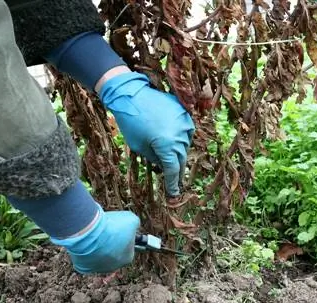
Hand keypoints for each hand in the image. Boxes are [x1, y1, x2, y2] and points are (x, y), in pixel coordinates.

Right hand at [50, 205, 139, 273]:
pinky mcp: (84, 266)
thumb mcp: (131, 219)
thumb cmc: (112, 227)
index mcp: (128, 258)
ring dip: (99, 245)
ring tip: (96, 233)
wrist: (89, 233)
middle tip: (107, 229)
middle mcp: (114, 266)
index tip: (120, 227)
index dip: (126, 235)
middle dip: (112, 241)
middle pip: (114, 252)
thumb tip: (134, 225)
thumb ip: (135, 224)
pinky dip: (86, 249)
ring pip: (99, 255)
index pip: (129, 247)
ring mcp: (97, 268)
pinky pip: (86, 256)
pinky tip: (87, 240)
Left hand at [99, 71, 194, 196]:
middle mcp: (180, 135)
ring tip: (172, 160)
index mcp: (168, 145)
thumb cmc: (130, 122)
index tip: (173, 193)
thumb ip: (154, 158)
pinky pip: (185, 130)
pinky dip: (180, 138)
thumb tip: (162, 165)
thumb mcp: (139, 146)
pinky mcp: (183, 112)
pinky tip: (173, 142)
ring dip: (179, 153)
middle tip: (174, 181)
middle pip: (182, 158)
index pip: (173, 170)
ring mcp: (184, 122)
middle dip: (177, 170)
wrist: (130, 94)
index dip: (173, 183)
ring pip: (185, 144)